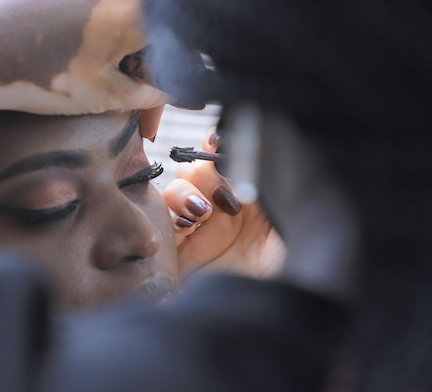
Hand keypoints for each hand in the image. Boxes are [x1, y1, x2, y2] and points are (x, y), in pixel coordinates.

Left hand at [0, 0, 169, 129]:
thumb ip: (144, 95)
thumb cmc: (35, 72)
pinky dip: (96, 37)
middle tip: (130, 114)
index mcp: (138, 6)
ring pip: (121, 20)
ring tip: (101, 91)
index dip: (163, 96)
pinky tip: (80, 63)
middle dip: (143, 78)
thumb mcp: (101, 94)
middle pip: (147, 34)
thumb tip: (163, 96)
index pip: (169, 54)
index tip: (149, 124)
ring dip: (121, 58)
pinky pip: (92, 8)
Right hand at [162, 128, 285, 279]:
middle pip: (198, 170)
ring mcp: (201, 230)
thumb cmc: (294, 270)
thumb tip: (251, 150)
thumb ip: (273, 184)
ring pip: (177, 191)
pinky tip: (187, 225)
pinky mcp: (181, 251)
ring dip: (185, 192)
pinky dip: (169, 214)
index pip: (228, 160)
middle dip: (203, 171)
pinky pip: (163, 220)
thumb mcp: (293, 219)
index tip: (219, 142)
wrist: (271, 315)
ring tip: (204, 213)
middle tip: (223, 193)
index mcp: (254, 196)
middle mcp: (225, 209)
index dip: (219, 145)